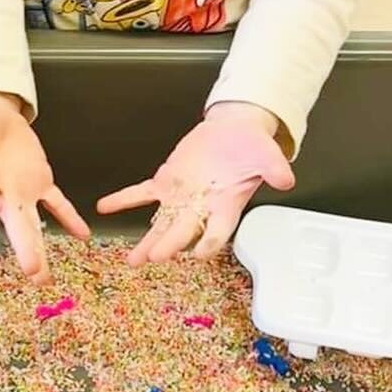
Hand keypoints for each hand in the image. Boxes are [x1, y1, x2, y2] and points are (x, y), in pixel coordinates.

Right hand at [0, 91, 89, 283]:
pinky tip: (82, 234)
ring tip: (44, 278)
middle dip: (24, 247)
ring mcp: (22, 190)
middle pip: (13, 221)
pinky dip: (69, 218)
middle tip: (32, 271)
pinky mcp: (40, 182)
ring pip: (33, 224)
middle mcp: (1, 190)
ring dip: (39, 249)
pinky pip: (57, 203)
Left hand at [96, 104, 293, 265]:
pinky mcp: (166, 182)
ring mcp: (181, 197)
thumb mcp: (267, 154)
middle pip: (184, 231)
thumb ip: (274, 167)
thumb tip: (286, 179)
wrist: (233, 132)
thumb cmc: (252, 148)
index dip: (209, 244)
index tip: (199, 255)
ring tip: (132, 259)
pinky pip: (141, 193)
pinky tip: (105, 207)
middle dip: (169, 245)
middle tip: (154, 258)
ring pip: (161, 222)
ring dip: (146, 240)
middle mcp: (202, 208)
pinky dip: (123, 200)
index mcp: (227, 206)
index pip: (218, 231)